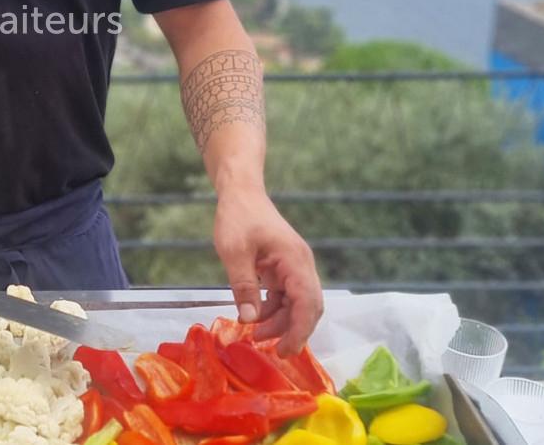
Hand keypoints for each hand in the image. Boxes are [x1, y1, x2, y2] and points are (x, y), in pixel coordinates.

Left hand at [214, 185, 322, 355]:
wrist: (241, 193)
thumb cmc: (237, 217)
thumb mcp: (234, 251)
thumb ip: (243, 285)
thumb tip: (249, 319)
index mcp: (295, 260)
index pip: (307, 303)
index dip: (299, 331)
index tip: (286, 351)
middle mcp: (301, 265)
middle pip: (309, 307)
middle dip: (294, 331)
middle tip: (274, 351)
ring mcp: (294, 266)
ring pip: (297, 304)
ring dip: (280, 321)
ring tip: (256, 333)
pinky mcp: (284, 268)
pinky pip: (286, 295)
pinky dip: (274, 309)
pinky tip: (254, 316)